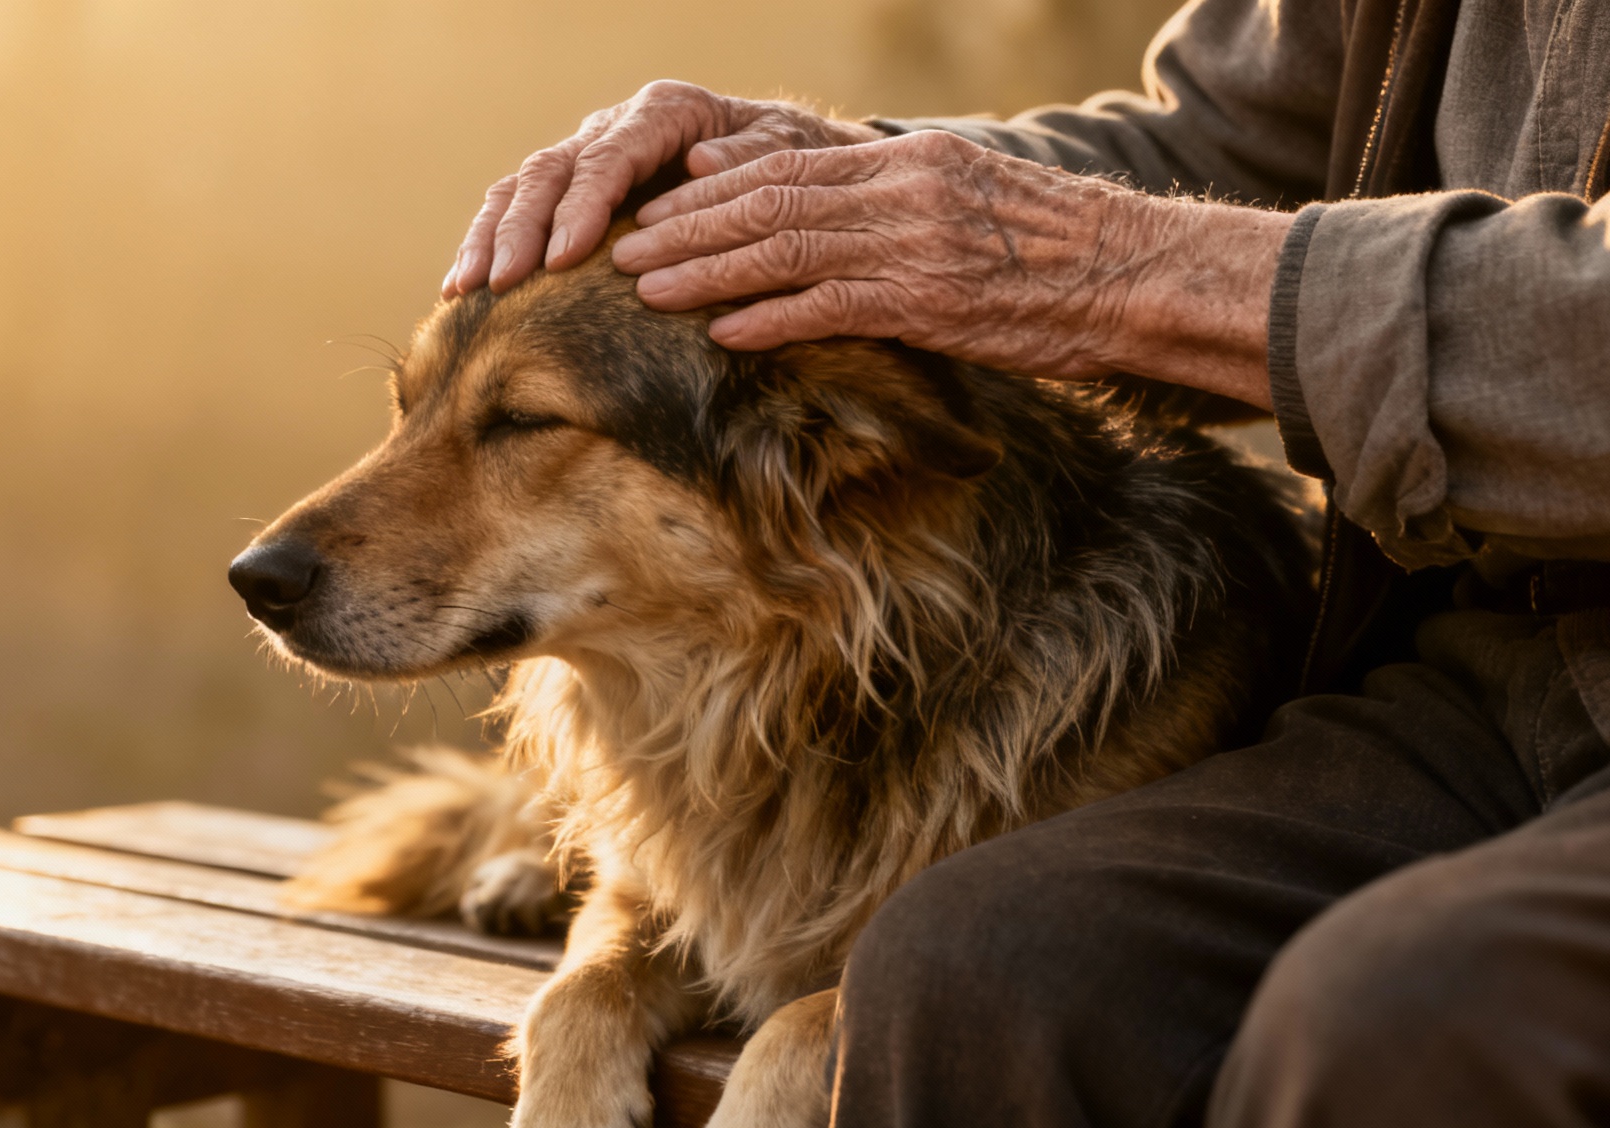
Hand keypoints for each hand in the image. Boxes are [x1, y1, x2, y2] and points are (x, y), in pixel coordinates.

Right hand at [442, 80, 881, 298]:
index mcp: (664, 113)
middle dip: (523, 228)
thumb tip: (703, 162)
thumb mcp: (786, 154)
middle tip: (506, 283)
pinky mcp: (573, 191)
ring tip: (466, 289)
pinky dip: (488, 244)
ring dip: (490, 238)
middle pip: (553, 171)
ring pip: (521, 187)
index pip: (609, 157)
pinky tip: (461, 288)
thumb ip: (751, 161)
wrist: (779, 160)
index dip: (581, 206)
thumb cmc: (786, 163)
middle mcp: (615, 129)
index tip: (563, 257)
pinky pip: (517, 209)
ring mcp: (587, 157)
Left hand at [609, 129, 1291, 407]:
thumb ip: (893, 199)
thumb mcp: (969, 199)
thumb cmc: (1052, 250)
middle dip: (688, 227)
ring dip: (706, 272)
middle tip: (625, 248)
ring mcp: (911, 245)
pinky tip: (721, 334)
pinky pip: (828, 308)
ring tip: (645, 291)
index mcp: (907, 162)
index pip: (789, 166)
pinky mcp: (926, 302)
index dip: (715, 187)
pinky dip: (769, 320)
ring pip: (783, 249)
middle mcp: (900, 193)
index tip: (660, 202)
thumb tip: (823, 212)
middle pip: (768, 202)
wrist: (1132, 276)